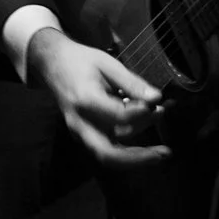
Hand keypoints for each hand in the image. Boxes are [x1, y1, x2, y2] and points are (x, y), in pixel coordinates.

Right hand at [25, 27, 171, 168]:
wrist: (52, 65)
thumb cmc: (81, 61)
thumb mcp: (108, 64)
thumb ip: (132, 82)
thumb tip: (156, 98)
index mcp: (85, 100)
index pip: (117, 116)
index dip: (141, 113)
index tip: (159, 103)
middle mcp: (80, 123)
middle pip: (109, 154)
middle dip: (139, 157)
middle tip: (165, 153)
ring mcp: (80, 133)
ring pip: (110, 155)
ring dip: (137, 153)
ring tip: (161, 146)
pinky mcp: (84, 137)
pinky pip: (107, 149)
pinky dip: (128, 149)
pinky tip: (145, 141)